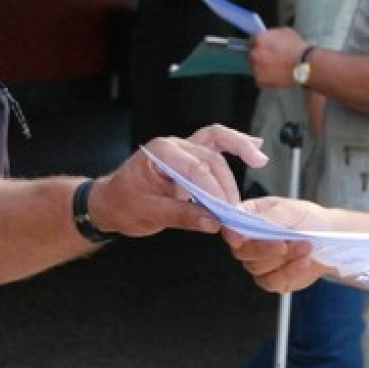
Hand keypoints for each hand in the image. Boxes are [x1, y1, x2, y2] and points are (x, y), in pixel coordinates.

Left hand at [90, 124, 266, 236]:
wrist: (110, 203)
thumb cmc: (122, 204)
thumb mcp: (147, 213)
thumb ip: (181, 216)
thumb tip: (212, 221)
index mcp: (160, 153)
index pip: (195, 169)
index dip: (214, 191)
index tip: (226, 213)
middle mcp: (173, 146)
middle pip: (210, 159)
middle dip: (226, 186)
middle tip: (235, 214)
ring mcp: (182, 150)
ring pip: (217, 147)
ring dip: (237, 159)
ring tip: (258, 166)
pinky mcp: (189, 160)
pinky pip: (215, 146)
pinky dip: (235, 145)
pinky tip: (254, 148)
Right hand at [225, 196, 334, 292]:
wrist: (329, 237)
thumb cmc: (306, 218)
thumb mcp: (289, 210)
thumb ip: (265, 217)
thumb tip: (241, 223)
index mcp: (247, 217)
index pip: (230, 228)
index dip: (233, 235)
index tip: (241, 239)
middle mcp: (248, 241)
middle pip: (241, 253)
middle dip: (265, 249)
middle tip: (288, 243)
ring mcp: (258, 262)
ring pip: (257, 268)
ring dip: (285, 259)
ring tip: (306, 246)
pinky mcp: (271, 280)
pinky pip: (272, 282)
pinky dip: (290, 272)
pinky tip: (304, 261)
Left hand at [248, 28, 309, 87]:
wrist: (305, 65)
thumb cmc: (298, 48)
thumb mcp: (286, 32)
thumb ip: (272, 33)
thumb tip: (268, 35)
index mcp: (259, 39)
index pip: (252, 41)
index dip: (259, 44)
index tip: (264, 47)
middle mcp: (254, 53)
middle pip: (252, 54)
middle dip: (260, 56)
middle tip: (271, 59)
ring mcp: (256, 68)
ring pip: (255, 67)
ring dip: (262, 67)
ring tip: (274, 68)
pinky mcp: (260, 80)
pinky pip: (260, 78)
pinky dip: (266, 78)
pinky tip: (275, 75)